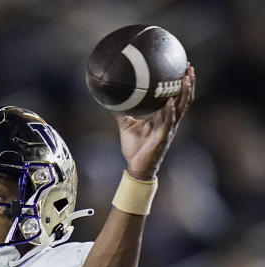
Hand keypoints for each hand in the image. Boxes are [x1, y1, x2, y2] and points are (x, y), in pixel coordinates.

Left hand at [117, 64, 195, 179]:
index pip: (177, 96)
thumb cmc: (134, 148)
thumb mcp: (126, 125)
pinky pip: (168, 122)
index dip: (181, 83)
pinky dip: (169, 111)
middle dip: (188, 82)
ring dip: (184, 93)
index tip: (182, 67)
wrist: (135, 167)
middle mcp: (170, 121)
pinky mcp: (163, 138)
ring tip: (185, 78)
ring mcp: (168, 129)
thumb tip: (111, 99)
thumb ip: (121, 112)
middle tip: (188, 66)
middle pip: (184, 98)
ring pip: (181, 108)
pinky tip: (169, 101)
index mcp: (163, 117)